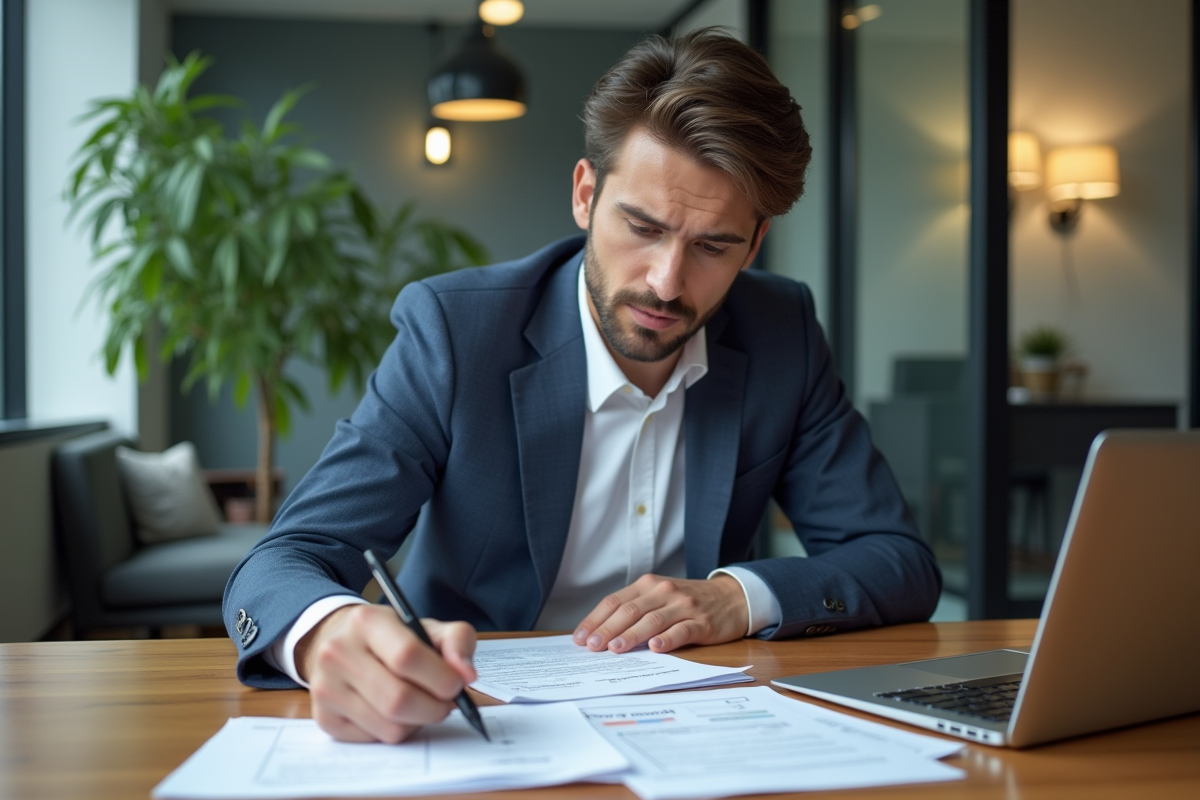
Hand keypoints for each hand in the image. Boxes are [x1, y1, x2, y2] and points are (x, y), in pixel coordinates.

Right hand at [296, 604, 477, 742]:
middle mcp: (338, 652)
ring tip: (421, 704)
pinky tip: (394, 712)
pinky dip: (396, 731)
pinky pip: (374, 739)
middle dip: (434, 708)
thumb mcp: (427, 627)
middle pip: (398, 699)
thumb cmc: (393, 638)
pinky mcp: (324, 718)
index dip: (440, 677)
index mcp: (366, 621)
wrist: (341, 644)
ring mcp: (326, 687)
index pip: (408, 656)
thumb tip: (466, 675)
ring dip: (417, 722)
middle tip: (445, 703)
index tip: (456, 684)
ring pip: (388, 726)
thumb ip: (457, 641)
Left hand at [572, 573, 747, 653]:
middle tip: (592, 647)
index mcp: (647, 585)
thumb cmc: (687, 602)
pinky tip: (656, 647)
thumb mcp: (659, 598)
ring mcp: (683, 605)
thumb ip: (635, 610)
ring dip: (632, 635)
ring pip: (652, 620)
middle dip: (607, 629)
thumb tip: (601, 634)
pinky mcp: (702, 622)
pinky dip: (668, 638)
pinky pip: (682, 630)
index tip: (580, 638)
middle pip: (629, 610)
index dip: (595, 620)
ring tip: (615, 648)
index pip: (615, 602)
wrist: (731, 597)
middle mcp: (663, 592)